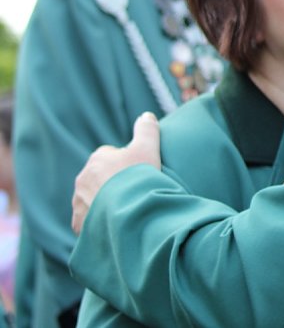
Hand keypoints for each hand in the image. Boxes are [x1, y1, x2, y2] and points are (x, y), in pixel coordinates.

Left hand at [71, 112, 161, 233]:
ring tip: (125, 208)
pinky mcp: (80, 223)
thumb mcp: (148, 148)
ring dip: (104, 202)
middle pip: (100, 178)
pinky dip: (98, 221)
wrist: (130, 213)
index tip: (138, 173)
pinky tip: (114, 222)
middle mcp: (83, 179)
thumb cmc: (138, 178)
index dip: (126, 164)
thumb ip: (147, 129)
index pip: (110, 156)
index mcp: (97, 159)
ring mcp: (79, 203)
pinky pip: (88, 220)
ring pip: (93, 199)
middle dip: (113, 183)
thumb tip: (146, 116)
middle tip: (133, 191)